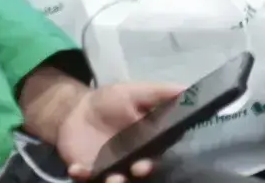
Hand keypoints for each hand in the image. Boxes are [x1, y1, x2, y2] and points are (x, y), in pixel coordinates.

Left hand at [57, 81, 182, 181]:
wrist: (77, 110)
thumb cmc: (111, 101)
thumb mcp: (136, 91)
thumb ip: (160, 93)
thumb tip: (188, 90)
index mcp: (146, 141)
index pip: (157, 152)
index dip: (155, 158)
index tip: (150, 160)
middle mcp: (131, 159)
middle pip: (139, 171)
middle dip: (139, 172)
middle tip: (136, 170)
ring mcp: (110, 168)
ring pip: (116, 181)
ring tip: (112, 180)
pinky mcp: (90, 172)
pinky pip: (87, 178)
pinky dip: (82, 175)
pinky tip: (77, 169)